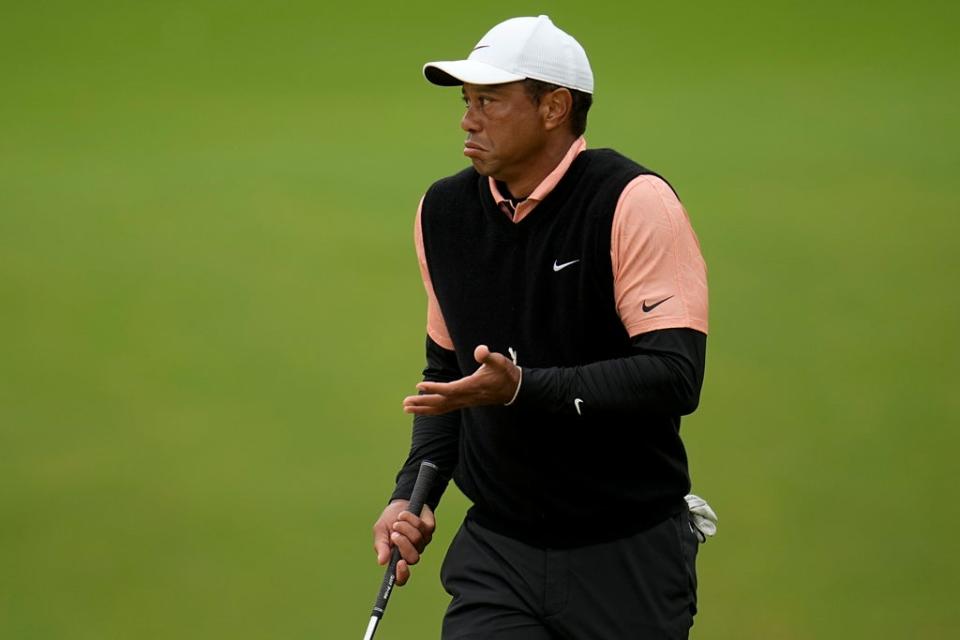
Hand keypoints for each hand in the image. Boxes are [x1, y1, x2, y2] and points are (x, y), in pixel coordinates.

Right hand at [372, 499, 435, 585]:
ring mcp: (423, 542)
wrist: (400, 502)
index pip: (402, 577)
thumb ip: (381, 546)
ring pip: (418, 540)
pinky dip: (411, 519)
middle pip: (413, 558)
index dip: (402, 575)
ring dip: (405, 527)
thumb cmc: (389, 520)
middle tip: (394, 532)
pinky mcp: (430, 529)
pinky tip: (405, 514)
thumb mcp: (380, 531)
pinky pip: (423, 527)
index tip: (400, 563)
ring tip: (398, 520)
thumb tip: (381, 562)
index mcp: (397, 557)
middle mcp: (412, 552)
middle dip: (403, 544)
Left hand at [403, 345, 520, 415]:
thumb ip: (488, 356)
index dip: (434, 388)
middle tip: (405, 403)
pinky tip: (422, 408)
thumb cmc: (505, 373)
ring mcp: (465, 402)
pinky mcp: (464, 403)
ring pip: (441, 408)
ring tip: (406, 408)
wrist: (514, 389)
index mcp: (471, 387)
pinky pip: (445, 408)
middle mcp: (466, 397)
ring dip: (423, 408)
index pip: (449, 390)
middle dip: (422, 403)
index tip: (419, 386)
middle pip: (440, 403)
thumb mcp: (499, 361)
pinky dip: (432, 409)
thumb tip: (480, 350)